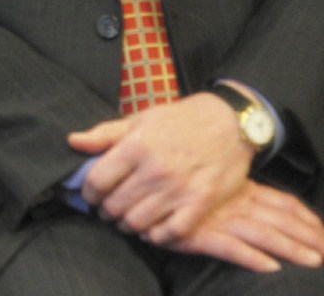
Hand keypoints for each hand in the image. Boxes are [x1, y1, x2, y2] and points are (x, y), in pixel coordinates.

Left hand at [68, 93, 253, 241]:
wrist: (229, 122)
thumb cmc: (180, 119)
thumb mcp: (140, 119)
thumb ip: (105, 134)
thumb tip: (73, 141)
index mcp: (137, 145)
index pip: (98, 180)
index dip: (89, 192)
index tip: (91, 194)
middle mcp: (156, 169)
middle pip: (115, 205)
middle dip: (107, 210)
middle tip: (109, 208)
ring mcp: (179, 188)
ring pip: (138, 223)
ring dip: (128, 224)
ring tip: (128, 218)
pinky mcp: (200, 204)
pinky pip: (169, 234)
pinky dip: (156, 235)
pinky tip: (153, 226)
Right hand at [169, 180, 323, 272]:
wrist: (137, 176)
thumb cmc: (174, 176)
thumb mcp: (205, 177)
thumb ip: (230, 188)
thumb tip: (254, 197)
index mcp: (239, 189)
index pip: (281, 202)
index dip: (305, 217)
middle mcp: (234, 202)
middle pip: (279, 219)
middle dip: (308, 235)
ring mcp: (217, 217)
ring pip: (261, 233)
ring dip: (289, 247)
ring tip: (314, 261)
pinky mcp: (198, 232)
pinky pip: (229, 246)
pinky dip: (250, 257)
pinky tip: (270, 267)